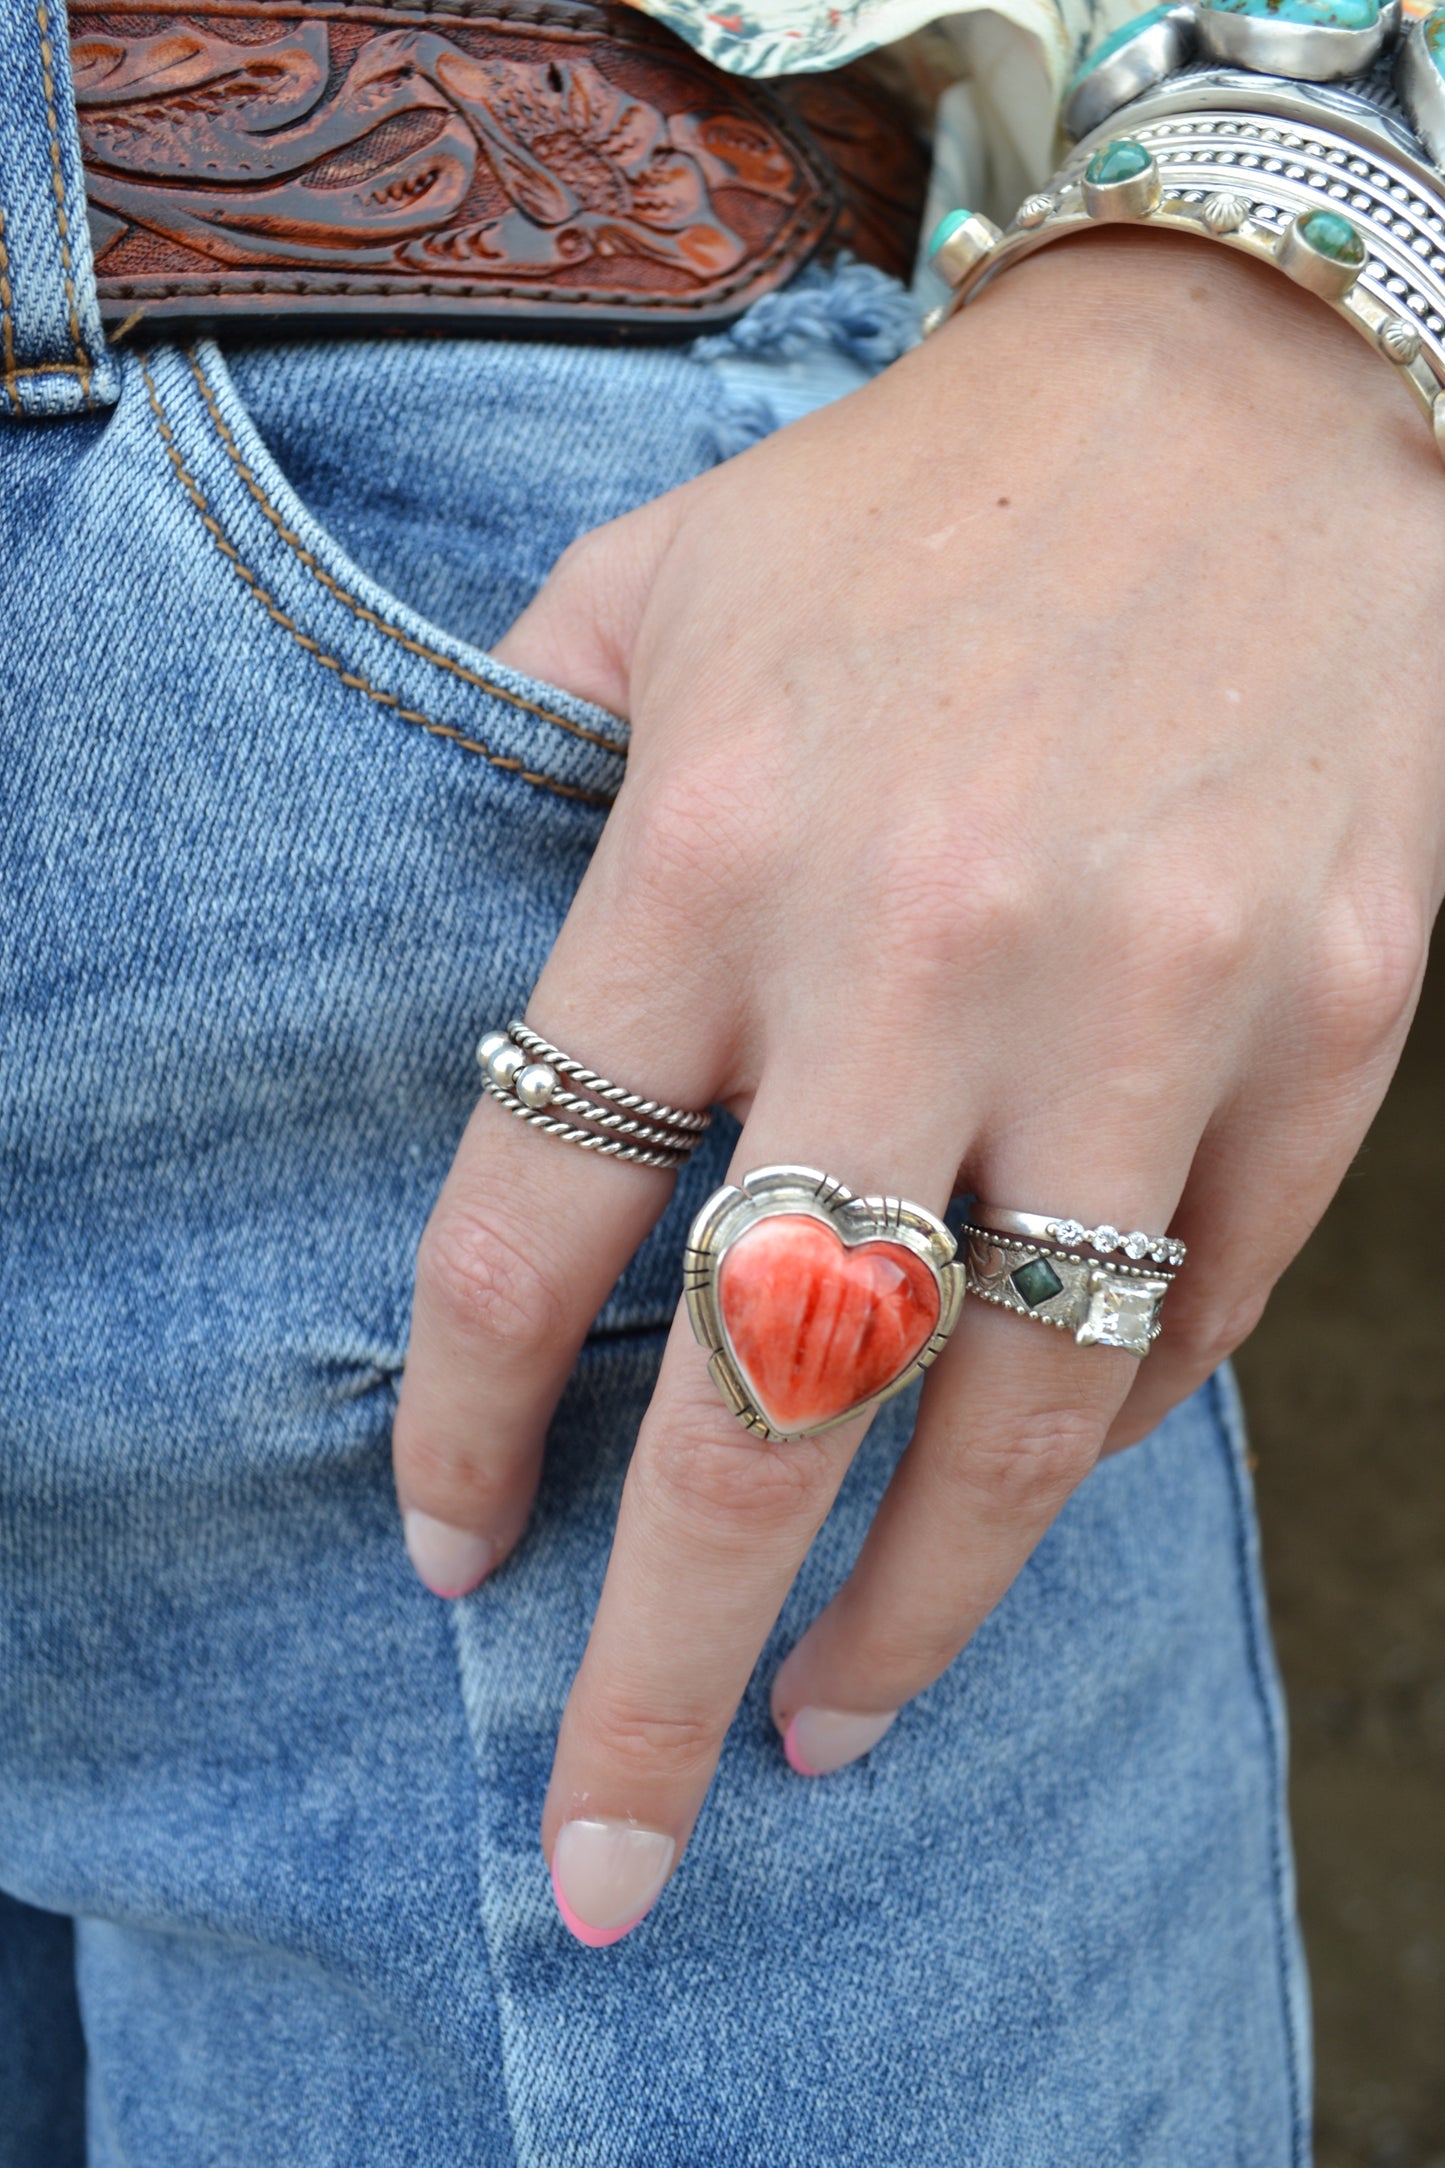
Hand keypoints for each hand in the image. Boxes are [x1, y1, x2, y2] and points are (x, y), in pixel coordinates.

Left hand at [393, 232, 1444, 1943]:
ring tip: (829, 1731)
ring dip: (913, 1614)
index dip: (473, 1426)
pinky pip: (1204, 1305)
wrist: (1241, 392)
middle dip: (665, 1655)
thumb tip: (475, 1042)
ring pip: (1020, 1412)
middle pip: (776, 1394)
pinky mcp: (1337, 1020)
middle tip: (607, 1845)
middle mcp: (939, 943)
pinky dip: (1101, 1427)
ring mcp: (1164, 994)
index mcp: (725, 841)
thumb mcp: (653, 598)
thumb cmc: (916, 509)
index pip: (544, 1212)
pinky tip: (1023, 1482)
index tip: (450, 1557)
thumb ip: (520, 796)